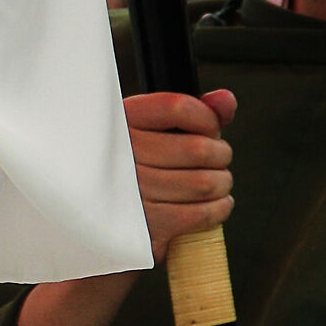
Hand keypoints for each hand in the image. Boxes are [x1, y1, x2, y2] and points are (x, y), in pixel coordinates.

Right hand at [128, 89, 237, 260]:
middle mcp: (122, 155)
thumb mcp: (151, 130)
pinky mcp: (146, 226)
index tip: (210, 130)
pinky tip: (215, 204)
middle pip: (199, 149)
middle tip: (216, 161)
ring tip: (216, 184)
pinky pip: (200, 214)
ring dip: (221, 184)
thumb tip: (225, 100)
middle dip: (220, 155)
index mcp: (121, 122)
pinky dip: (218, 209)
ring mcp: (132, 192)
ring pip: (205, 183)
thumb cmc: (133, 166)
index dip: (206, 118)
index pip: (177, 108)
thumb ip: (193, 112)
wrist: (100, 216)